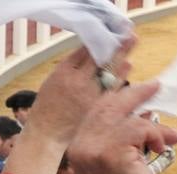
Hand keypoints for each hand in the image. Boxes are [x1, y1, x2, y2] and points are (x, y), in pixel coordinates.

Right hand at [24, 34, 137, 148]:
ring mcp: (88, 93)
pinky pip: (112, 86)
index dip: (96, 41)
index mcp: (63, 72)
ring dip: (121, 56)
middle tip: (125, 35)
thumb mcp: (51, 82)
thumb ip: (69, 69)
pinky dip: (120, 75)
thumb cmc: (46, 109)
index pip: (84, 50)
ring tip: (130, 44)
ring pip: (109, 70)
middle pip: (99, 57)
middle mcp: (77, 80)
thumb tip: (88, 57)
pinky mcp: (96, 106)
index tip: (104, 36)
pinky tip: (127, 66)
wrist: (45, 134)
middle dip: (113, 45)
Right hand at [66, 80, 176, 173]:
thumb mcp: (116, 163)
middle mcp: (81, 145)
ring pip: (127, 117)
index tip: (140, 90)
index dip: (119, 98)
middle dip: (135, 95)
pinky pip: (139, 128)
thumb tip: (142, 115)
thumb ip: (119, 139)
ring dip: (152, 125)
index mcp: (78, 147)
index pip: (97, 111)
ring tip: (168, 137)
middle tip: (156, 87)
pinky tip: (158, 148)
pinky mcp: (112, 151)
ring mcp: (94, 148)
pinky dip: (155, 135)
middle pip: (109, 105)